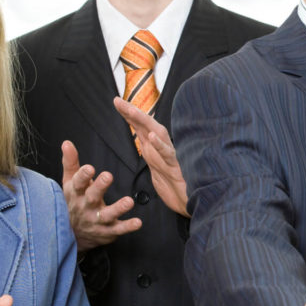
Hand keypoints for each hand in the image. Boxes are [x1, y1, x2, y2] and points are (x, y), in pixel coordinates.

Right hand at [61, 139, 141, 251]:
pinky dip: (127, 227)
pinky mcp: (107, 231)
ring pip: (107, 215)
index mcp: (76, 193)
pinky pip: (118, 229)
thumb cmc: (73, 201)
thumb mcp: (69, 182)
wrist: (71, 234)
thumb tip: (67, 142)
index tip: (90, 168)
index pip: (78, 183)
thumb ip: (71, 162)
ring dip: (118, 209)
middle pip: (92, 197)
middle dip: (99, 187)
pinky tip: (138, 223)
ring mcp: (96, 220)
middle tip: (108, 176)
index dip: (83, 176)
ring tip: (129, 201)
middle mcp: (85, 207)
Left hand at [113, 97, 189, 216]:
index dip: (129, 114)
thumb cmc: (176, 188)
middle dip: (132, 112)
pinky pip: (168, 155)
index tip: (117, 102)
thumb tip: (147, 142)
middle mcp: (161, 149)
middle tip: (118, 101)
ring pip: (157, 134)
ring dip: (144, 122)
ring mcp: (169, 157)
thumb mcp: (157, 170)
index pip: (140, 128)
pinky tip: (152, 136)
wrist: (189, 204)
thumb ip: (153, 155)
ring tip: (131, 111)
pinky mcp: (176, 168)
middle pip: (146, 125)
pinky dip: (160, 145)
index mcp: (154, 150)